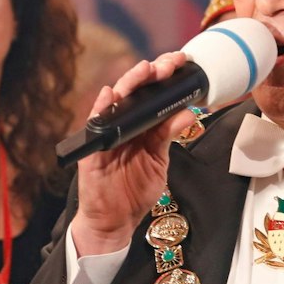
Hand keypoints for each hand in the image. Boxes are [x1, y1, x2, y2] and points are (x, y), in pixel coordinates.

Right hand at [70, 52, 194, 254]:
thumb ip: (169, 136)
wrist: (115, 221)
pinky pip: (95, 124)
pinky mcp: (93, 148)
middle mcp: (124, 124)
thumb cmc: (135, 191)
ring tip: (145, 70)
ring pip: (116, 100)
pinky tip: (110, 94)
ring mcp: (107, 133)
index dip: (165, 77)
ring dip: (130, 83)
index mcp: (142, 126)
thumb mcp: (159, 160)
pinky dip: (102, 107)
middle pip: (136, 91)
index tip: (182, 62)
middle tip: (169, 63)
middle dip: (152, 74)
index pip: (153, 94)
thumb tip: (189, 112)